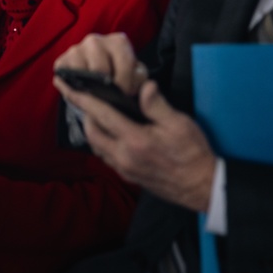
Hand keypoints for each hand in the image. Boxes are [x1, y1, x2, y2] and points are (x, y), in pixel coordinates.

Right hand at [53, 32, 147, 94]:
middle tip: (110, 98)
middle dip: (106, 88)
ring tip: (96, 95)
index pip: (124, 62)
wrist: (99, 81)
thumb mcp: (137, 79)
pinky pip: (65, 76)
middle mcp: (95, 40)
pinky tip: (82, 92)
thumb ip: (144, 83)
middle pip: (100, 68)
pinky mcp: (61, 61)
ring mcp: (76, 49)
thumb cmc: (122, 78)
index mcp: (118, 41)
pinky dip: (72, 88)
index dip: (125, 83)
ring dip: (89, 88)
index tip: (125, 95)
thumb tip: (148, 88)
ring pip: (82, 72)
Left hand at [62, 79, 216, 212]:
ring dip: (93, 130)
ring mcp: (125, 168)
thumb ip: (157, 104)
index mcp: (134, 140)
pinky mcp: (129, 176)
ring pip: (97, 147)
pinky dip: (102, 143)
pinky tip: (111, 135)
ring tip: (97, 116)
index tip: (68, 89)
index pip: (101, 115)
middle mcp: (124, 156)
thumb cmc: (193, 154)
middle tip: (87, 101)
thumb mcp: (179, 124)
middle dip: (85, 115)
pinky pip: (106, 157)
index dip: (83, 99)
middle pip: (92, 133)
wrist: (203, 186)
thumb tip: (143, 86)